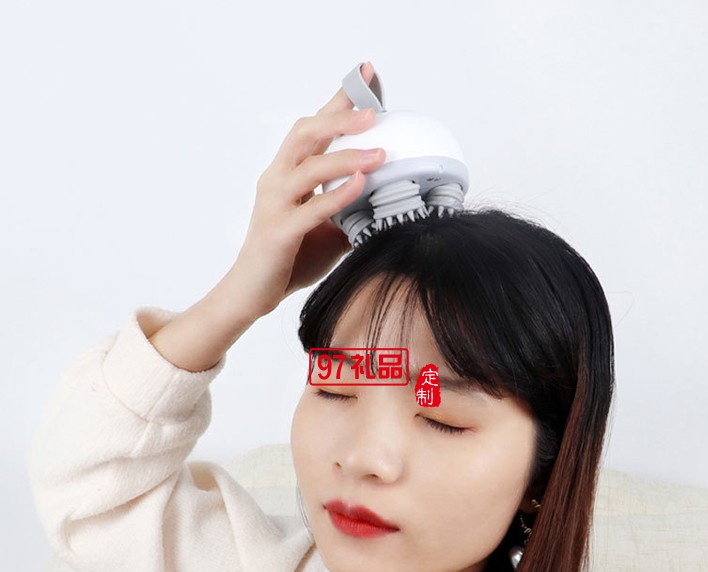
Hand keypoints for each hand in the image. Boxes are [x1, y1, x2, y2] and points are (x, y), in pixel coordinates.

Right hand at [231, 62, 385, 318]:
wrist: (251, 293)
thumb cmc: (287, 258)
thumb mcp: (328, 228)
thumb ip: (351, 210)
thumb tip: (391, 202)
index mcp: (287, 174)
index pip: (313, 128)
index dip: (339, 101)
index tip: (367, 76)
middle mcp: (277, 180)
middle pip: (305, 133)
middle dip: (340, 117)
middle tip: (373, 108)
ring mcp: (274, 204)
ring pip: (309, 167)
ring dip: (346, 155)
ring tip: (380, 152)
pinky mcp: (278, 232)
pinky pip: (310, 209)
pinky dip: (337, 195)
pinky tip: (361, 184)